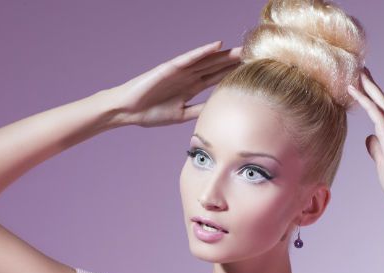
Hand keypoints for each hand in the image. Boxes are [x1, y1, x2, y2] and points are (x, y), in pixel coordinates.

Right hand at [110, 40, 242, 127]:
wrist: (127, 111)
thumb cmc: (150, 113)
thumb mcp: (182, 115)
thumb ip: (200, 111)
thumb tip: (218, 113)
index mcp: (191, 88)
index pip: (217, 79)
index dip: (234, 76)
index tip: (252, 74)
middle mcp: (188, 77)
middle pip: (216, 67)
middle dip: (234, 62)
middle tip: (256, 55)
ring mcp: (180, 71)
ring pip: (207, 60)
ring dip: (224, 54)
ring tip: (242, 48)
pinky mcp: (169, 67)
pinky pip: (189, 58)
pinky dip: (203, 51)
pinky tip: (216, 45)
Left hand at [347, 67, 383, 203]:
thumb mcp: (381, 161)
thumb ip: (376, 148)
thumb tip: (369, 138)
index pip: (380, 111)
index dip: (371, 97)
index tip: (362, 85)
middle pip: (381, 100)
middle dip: (371, 84)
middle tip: (361, 69)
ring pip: (378, 101)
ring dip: (367, 85)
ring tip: (357, 71)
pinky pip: (373, 111)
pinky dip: (363, 98)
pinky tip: (353, 89)